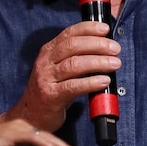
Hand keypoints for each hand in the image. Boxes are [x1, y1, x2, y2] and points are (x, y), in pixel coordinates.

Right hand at [2, 21, 120, 131]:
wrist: (31, 116)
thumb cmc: (51, 91)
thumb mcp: (58, 69)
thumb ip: (75, 57)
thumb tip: (103, 49)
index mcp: (48, 52)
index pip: (68, 34)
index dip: (88, 29)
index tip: (105, 29)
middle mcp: (45, 62)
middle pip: (72, 46)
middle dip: (97, 44)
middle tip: (115, 48)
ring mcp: (46, 78)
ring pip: (74, 64)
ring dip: (98, 62)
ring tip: (115, 63)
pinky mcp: (51, 95)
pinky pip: (73, 86)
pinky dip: (91, 82)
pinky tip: (103, 81)